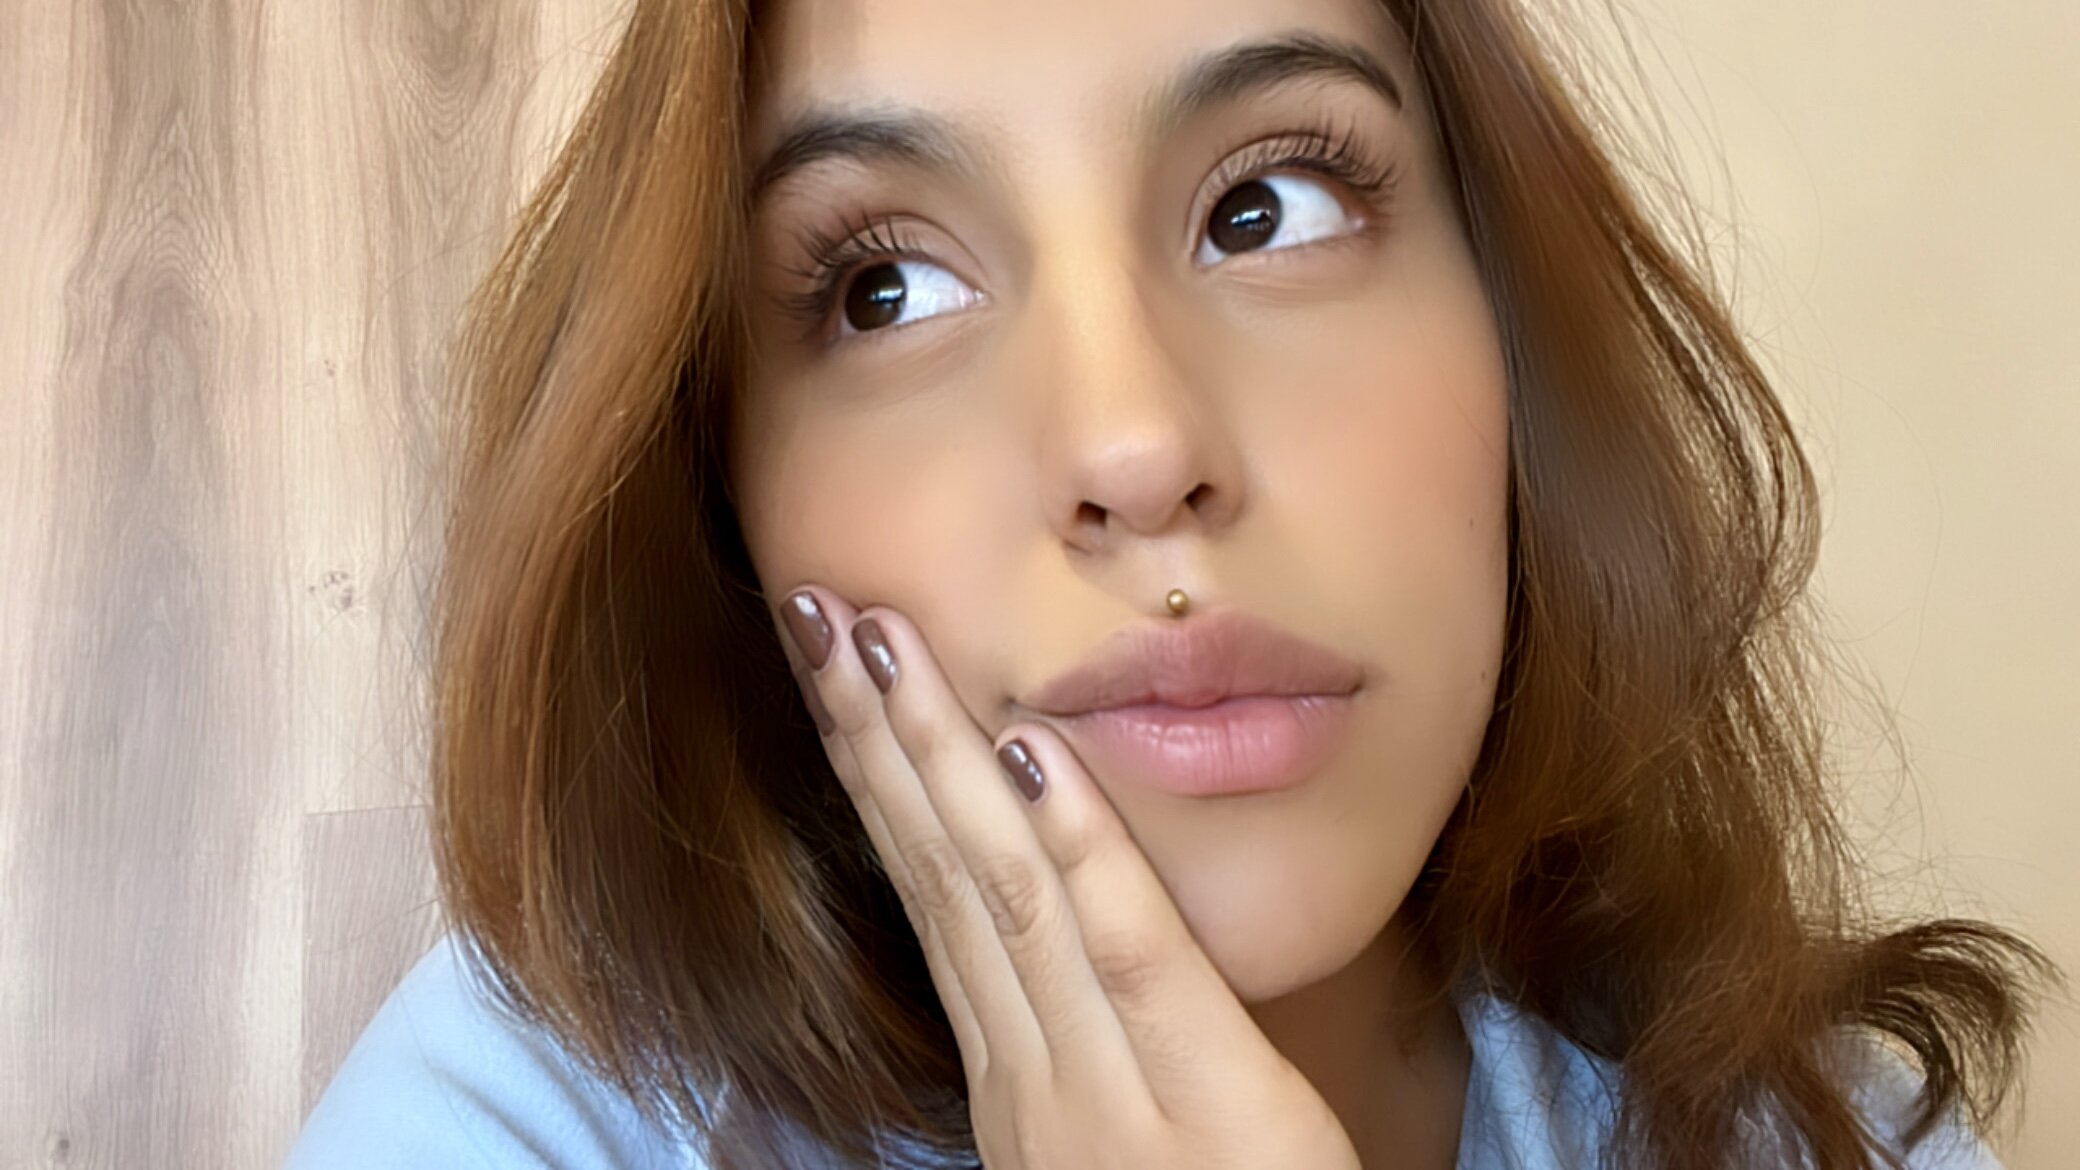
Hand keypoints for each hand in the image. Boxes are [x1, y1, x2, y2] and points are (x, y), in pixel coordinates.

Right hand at [776, 585, 1363, 1169]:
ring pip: (1000, 892)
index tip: (831, 663)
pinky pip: (1128, 956)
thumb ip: (1063, 1035)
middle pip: (935, 869)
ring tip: (879, 638)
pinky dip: (1077, 845)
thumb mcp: (1101, 1135)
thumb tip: (1025, 917)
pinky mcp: (1209, 1104)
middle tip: (814, 608)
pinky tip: (1032, 750)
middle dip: (870, 733)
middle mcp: (1031, 1070)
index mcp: (1014, 1070)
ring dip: (933, 756)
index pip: (925, 890)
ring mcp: (1103, 1091)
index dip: (872, 771)